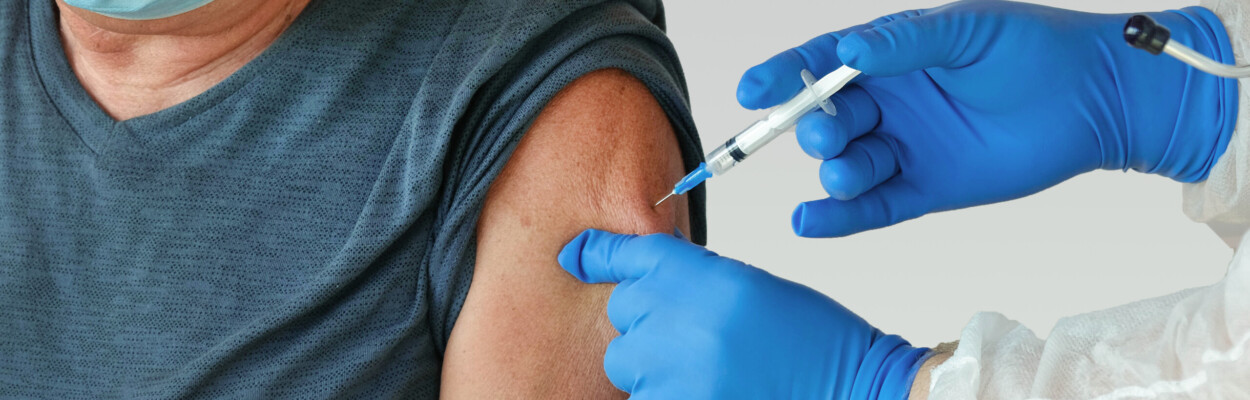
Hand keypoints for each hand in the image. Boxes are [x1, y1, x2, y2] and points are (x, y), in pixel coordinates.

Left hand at [558, 229, 929, 398]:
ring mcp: (675, 376)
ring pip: (626, 362)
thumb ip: (692, 281)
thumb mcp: (751, 289)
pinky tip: (710, 390)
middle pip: (624, 310)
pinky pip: (644, 397)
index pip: (632, 256)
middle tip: (697, 336)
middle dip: (647, 320)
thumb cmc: (812, 342)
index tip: (575, 255)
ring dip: (652, 366)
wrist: (853, 392)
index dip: (599, 254)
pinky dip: (666, 393)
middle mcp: (683, 324)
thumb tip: (635, 284)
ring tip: (710, 372)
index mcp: (709, 280)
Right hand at [737, 1, 1238, 236]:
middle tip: (825, 134)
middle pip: (826, 121)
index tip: (751, 90)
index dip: (782, 76)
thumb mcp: (968, 31)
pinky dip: (837, 219)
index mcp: (889, 58)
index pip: (820, 65)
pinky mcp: (924, 191)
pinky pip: (870, 209)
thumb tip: (848, 51)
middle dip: (814, 129)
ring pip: (846, 167)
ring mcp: (904, 150)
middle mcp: (888, 105)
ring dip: (834, 172)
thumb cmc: (1034, 49)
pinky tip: (808, 222)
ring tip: (847, 172)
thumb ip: (906, 42)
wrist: (1096, 100)